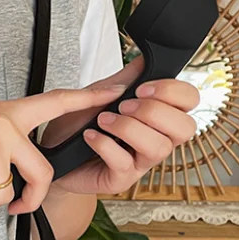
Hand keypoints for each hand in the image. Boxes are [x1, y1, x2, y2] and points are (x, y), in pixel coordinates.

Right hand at [0, 86, 125, 213]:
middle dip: (30, 198)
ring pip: (9, 192)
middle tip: (16, 205)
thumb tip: (16, 180)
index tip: (120, 88)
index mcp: (8, 112)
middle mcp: (5, 124)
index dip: (90, 97)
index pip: (56, 102)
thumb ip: (4, 143)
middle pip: (42, 173)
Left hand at [45, 57, 200, 194]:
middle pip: (186, 128)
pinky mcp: (120, 180)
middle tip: (124, 105)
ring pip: (159, 148)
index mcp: (155, 117)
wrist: (49, 152)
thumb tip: (144, 60)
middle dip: (156, 111)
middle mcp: (153, 140)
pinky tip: (90, 136)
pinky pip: (124, 163)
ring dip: (130, 128)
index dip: (173, 91)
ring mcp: (139, 162)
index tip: (143, 88)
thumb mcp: (97, 95)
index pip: (189, 102)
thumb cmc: (74, 127)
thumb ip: (122, 80)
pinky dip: (106, 144)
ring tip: (104, 120)